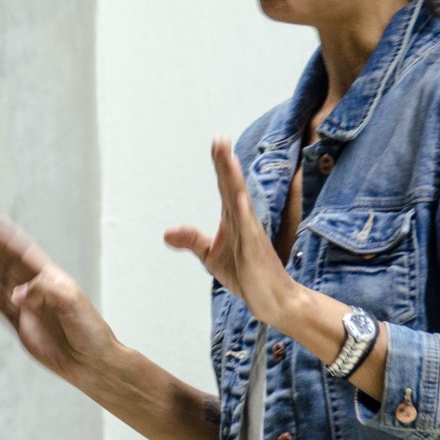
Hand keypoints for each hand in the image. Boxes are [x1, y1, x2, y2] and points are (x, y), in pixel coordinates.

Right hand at [0, 218, 117, 385]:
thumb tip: (16, 293)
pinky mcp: (22, 329)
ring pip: (3, 284)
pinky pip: (4, 312)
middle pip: (10, 265)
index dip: (10, 240)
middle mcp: (37, 291)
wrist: (92, 363)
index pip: (26, 254)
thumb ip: (44, 292)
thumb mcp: (73, 303)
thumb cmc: (90, 331)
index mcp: (52, 279)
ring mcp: (28, 309)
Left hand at [163, 136, 297, 325]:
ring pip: (241, 202)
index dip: (220, 165)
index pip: (224, 187)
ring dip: (235, 181)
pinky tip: (240, 200)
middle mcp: (244, 220)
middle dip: (226, 163)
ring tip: (228, 159)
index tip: (217, 142)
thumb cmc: (246, 274)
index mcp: (234, 218)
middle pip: (232, 187)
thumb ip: (192, 240)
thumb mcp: (211, 256)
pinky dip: (245, 215)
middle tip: (220, 140)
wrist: (273, 300)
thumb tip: (166, 233)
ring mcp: (251, 234)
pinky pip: (249, 231)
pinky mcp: (255, 251)